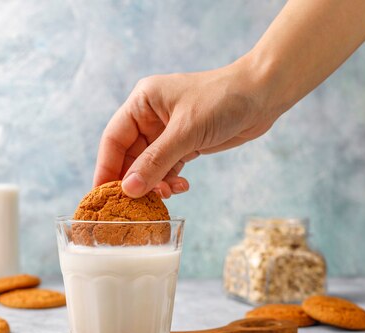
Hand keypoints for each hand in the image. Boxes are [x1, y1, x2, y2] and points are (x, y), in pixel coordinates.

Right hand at [93, 59, 279, 197]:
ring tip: (166, 195)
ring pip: (149, 165)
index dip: (106, 168)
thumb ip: (156, 162)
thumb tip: (129, 189)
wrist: (263, 95)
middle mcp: (150, 116)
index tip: (101, 195)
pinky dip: (171, 180)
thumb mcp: (186, 132)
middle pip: (129, 156)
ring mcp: (167, 131)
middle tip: (135, 205)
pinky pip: (168, 167)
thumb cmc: (223, 100)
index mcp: (142, 102)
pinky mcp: (185, 143)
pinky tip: (181, 187)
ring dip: (155, 183)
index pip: (114, 139)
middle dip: (135, 180)